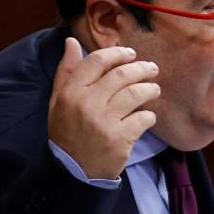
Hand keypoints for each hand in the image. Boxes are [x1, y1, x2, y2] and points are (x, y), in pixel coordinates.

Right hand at [49, 37, 159, 178]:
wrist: (72, 171)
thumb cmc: (67, 132)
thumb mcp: (58, 101)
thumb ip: (66, 71)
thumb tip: (72, 41)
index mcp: (71, 92)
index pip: (96, 61)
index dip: (117, 53)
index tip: (131, 54)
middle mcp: (86, 104)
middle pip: (121, 75)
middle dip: (141, 68)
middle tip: (151, 69)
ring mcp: (104, 122)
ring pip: (135, 94)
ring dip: (150, 89)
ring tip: (154, 89)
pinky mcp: (119, 139)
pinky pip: (142, 118)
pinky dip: (149, 115)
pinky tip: (148, 116)